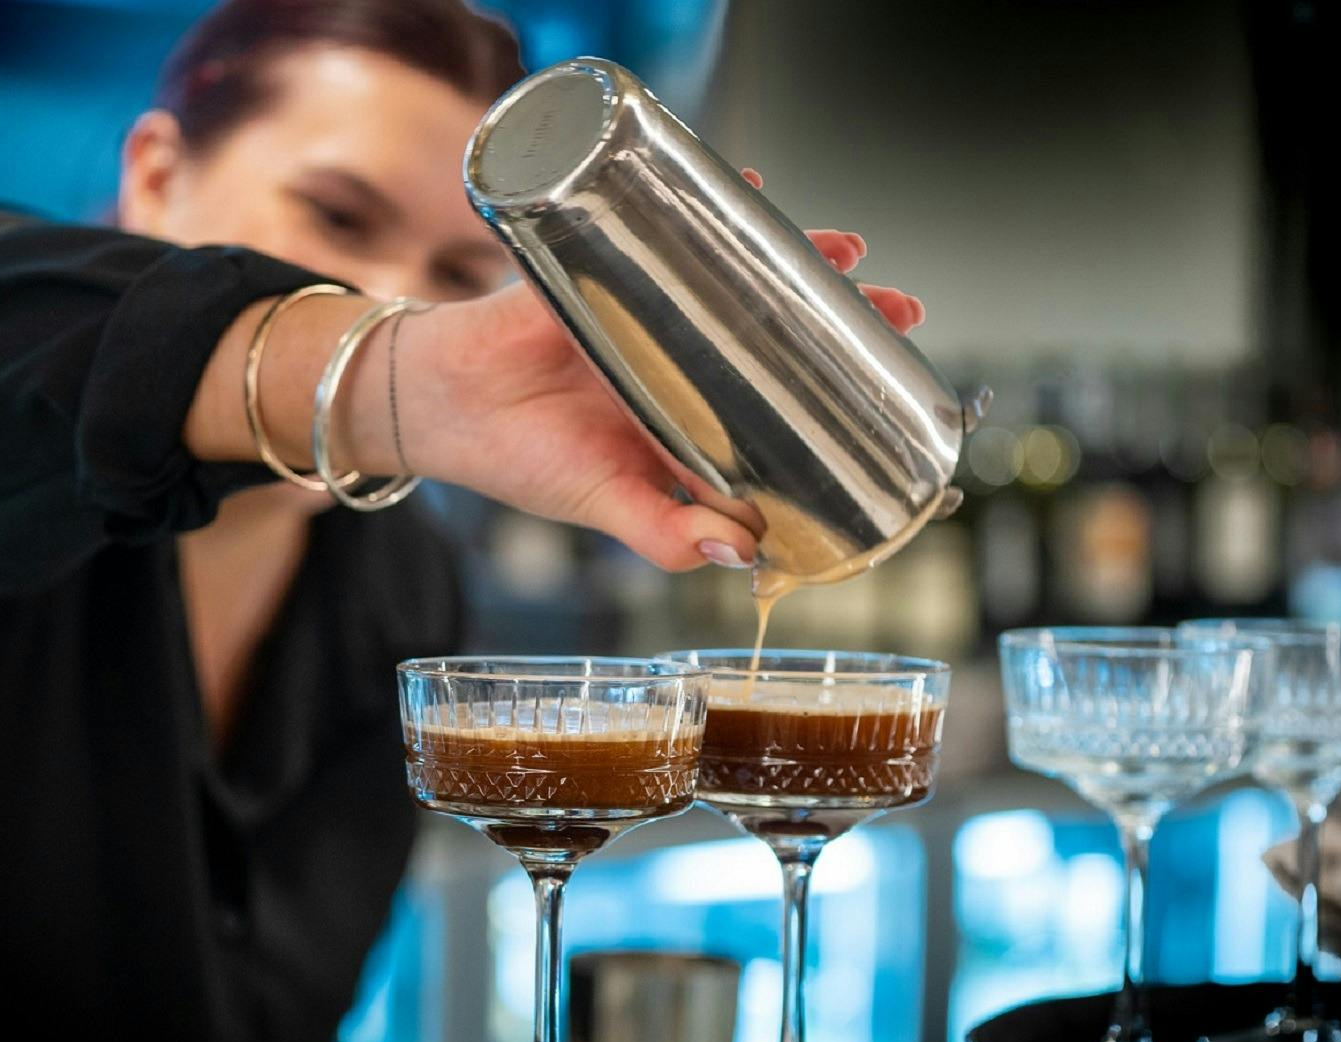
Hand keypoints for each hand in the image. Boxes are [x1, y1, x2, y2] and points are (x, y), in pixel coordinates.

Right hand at [403, 173, 927, 573]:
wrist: (442, 404)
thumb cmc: (525, 460)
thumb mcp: (607, 505)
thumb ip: (667, 535)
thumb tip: (742, 555)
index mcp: (694, 422)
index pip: (780, 407)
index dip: (835, 398)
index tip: (889, 393)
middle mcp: (688, 365)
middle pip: (780, 335)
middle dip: (842, 320)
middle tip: (898, 305)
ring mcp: (657, 316)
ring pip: (743, 282)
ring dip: (799, 261)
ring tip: (848, 248)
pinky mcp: (618, 272)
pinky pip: (674, 234)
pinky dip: (712, 206)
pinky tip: (756, 187)